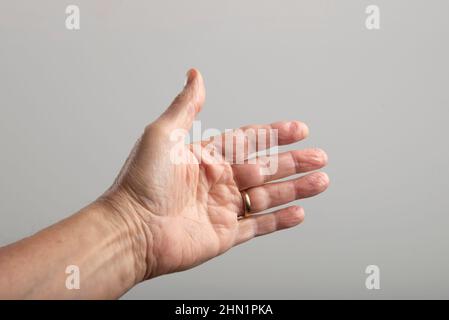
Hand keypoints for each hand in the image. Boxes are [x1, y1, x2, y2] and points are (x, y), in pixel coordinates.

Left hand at [101, 69, 328, 280]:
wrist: (131, 229)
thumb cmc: (142, 182)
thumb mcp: (163, 134)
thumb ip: (186, 106)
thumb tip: (195, 75)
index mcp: (207, 157)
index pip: (250, 141)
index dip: (275, 134)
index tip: (299, 129)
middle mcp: (217, 182)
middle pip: (265, 168)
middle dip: (294, 162)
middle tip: (319, 157)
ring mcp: (223, 208)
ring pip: (268, 196)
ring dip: (295, 189)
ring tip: (320, 181)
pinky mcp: (225, 234)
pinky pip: (259, 226)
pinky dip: (280, 220)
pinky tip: (299, 212)